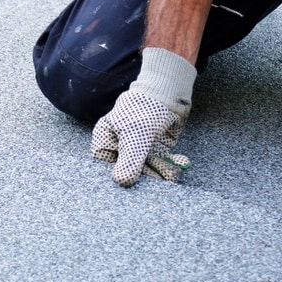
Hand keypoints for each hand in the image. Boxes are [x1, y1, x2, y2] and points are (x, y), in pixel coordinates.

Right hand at [91, 47, 196, 186]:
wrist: (168, 94)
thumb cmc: (145, 109)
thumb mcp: (136, 135)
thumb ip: (129, 159)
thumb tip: (122, 182)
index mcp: (105, 140)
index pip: (105, 167)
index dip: (115, 178)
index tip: (129, 187)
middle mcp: (119, 147)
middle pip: (126, 170)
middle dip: (142, 179)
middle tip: (155, 186)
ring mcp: (136, 149)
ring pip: (144, 169)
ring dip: (158, 173)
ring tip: (171, 176)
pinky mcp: (152, 150)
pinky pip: (158, 164)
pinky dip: (167, 167)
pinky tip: (177, 168)